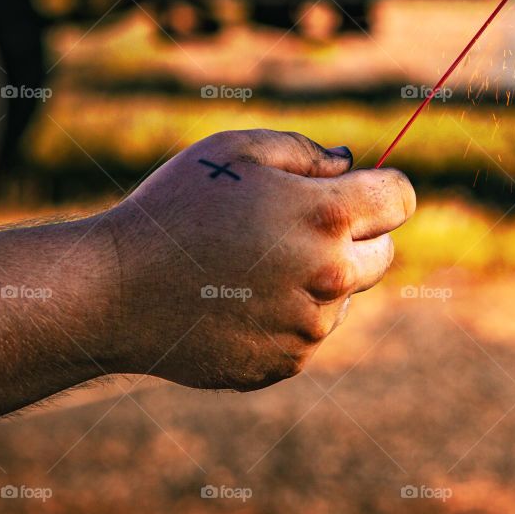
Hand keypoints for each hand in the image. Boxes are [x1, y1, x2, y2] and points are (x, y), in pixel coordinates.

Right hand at [104, 130, 414, 390]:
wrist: (114, 292)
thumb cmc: (174, 207)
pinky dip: (289, 314)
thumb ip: (306, 151)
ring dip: (320, 277)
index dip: (384, 187)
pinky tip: (238, 299)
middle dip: (358, 234)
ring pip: (344, 295)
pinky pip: (309, 332)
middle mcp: (330, 276)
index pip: (400, 199)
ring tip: (253, 263)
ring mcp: (309, 328)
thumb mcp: (237, 150)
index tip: (361, 188)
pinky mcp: (285, 363)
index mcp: (326, 216)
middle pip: (384, 252)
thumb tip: (349, 164)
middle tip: (301, 224)